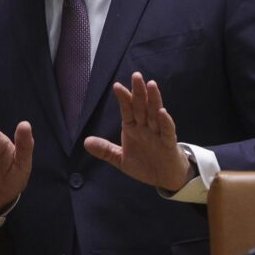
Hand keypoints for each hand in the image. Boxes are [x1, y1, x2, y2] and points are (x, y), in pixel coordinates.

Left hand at [84, 72, 194, 191]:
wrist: (165, 179)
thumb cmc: (144, 164)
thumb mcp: (121, 159)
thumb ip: (105, 150)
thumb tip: (85, 142)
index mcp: (133, 128)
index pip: (127, 110)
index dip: (123, 98)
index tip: (116, 86)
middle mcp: (145, 127)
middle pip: (142, 107)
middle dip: (139, 92)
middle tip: (136, 75)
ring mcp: (158, 134)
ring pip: (155, 114)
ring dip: (154, 100)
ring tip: (151, 84)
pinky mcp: (169, 144)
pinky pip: (167, 131)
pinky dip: (165, 122)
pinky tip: (162, 112)